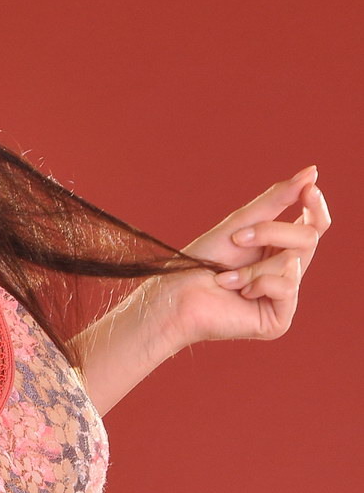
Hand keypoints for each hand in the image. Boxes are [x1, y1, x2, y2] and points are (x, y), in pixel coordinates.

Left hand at [156, 166, 331, 349]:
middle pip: (309, 238)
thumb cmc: (202, 261)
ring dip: (254, 265)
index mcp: (279, 249)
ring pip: (294, 261)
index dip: (316, 205)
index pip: (315, 225)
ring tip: (227, 278)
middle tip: (238, 238)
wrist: (176, 297)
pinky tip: (239, 294)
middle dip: (272, 232)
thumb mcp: (242, 223)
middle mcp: (285, 273)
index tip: (308, 189)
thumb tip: (313, 171)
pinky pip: (287, 286)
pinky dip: (258, 283)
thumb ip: (277, 200)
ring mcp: (283, 299)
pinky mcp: (279, 321)